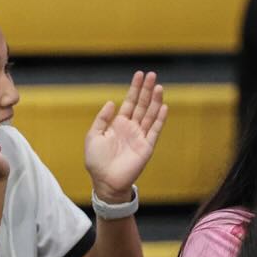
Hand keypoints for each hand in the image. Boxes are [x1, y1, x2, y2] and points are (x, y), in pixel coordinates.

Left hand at [84, 70, 167, 200]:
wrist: (105, 181)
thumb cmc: (96, 161)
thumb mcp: (93, 136)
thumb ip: (102, 119)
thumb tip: (111, 102)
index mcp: (118, 125)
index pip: (129, 102)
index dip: (134, 89)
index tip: (139, 75)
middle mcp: (131, 128)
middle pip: (142, 105)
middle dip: (146, 90)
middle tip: (152, 74)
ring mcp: (140, 136)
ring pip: (150, 114)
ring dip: (155, 100)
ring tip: (159, 86)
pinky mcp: (147, 146)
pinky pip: (155, 130)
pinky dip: (159, 118)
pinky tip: (163, 106)